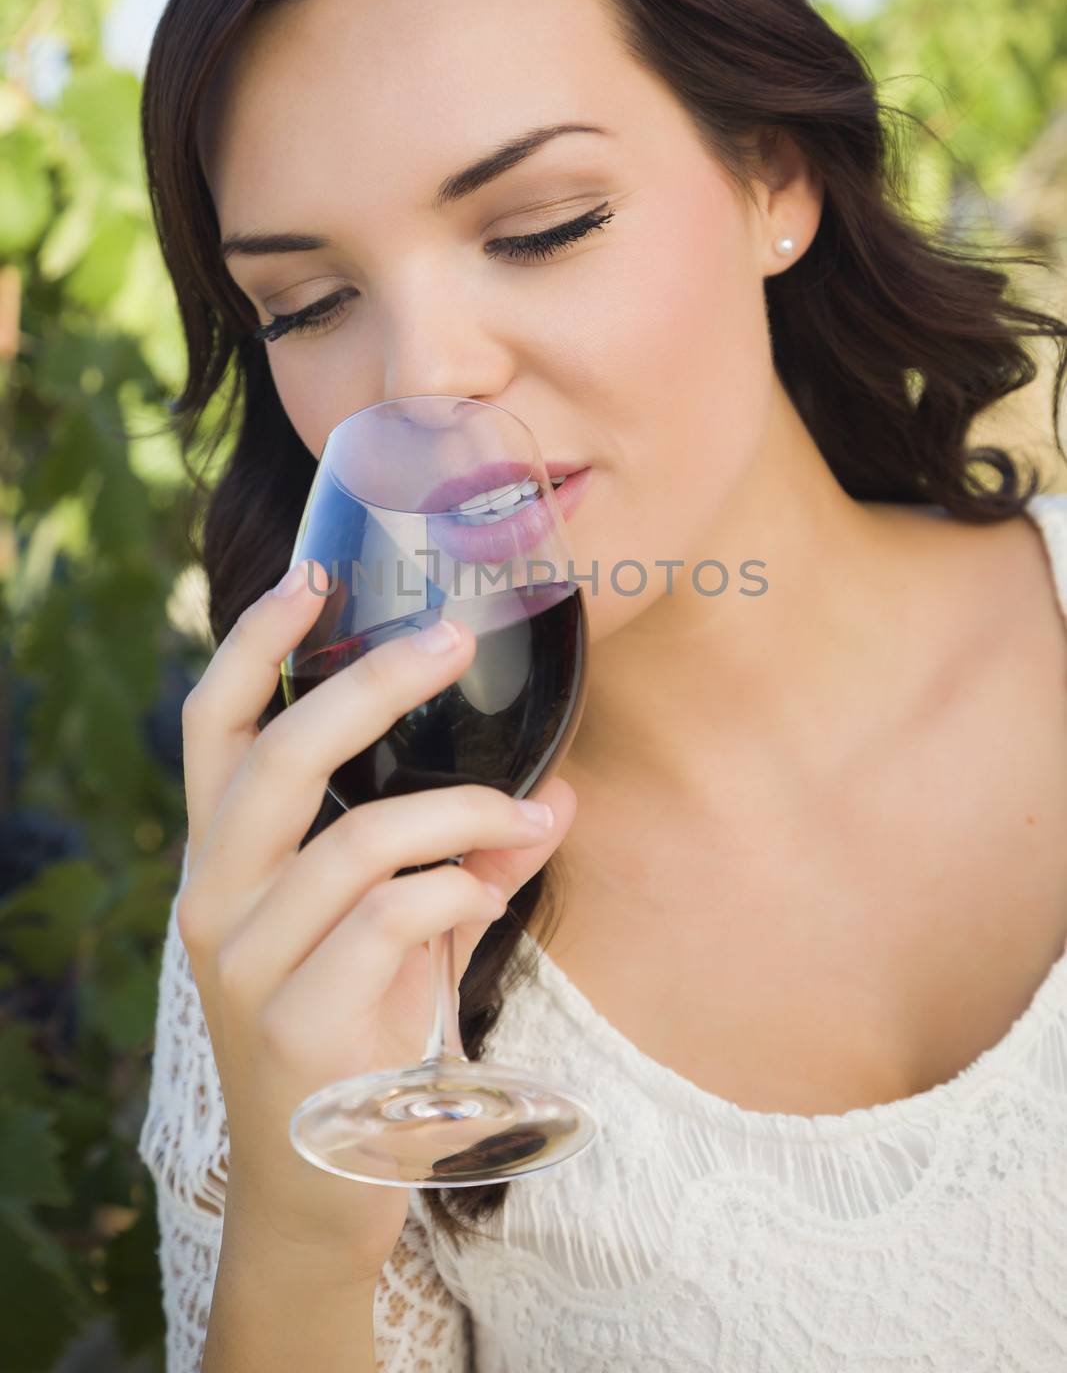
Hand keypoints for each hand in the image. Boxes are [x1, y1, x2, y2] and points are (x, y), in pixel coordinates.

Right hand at [176, 560, 574, 1283]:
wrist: (318, 1189)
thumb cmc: (356, 1032)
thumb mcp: (398, 932)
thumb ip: (458, 859)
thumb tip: (560, 792)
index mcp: (223, 861)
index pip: (214, 726)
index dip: (255, 643)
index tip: (313, 576)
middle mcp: (214, 900)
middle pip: (279, 755)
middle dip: (371, 683)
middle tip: (450, 638)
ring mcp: (246, 965)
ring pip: (360, 839)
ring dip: (465, 814)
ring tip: (531, 818)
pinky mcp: (296, 1024)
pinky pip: (395, 916)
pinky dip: (462, 888)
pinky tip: (495, 891)